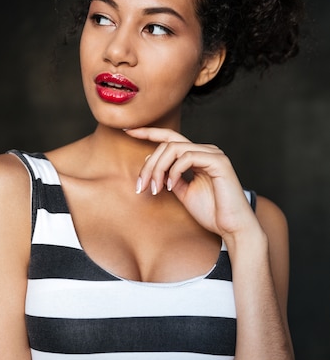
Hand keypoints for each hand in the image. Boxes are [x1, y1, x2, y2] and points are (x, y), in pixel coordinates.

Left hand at [126, 127, 258, 238]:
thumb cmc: (211, 212)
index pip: (170, 137)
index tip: (128, 131)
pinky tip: (170, 187)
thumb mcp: (183, 192)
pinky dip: (174, 171)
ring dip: (158, 169)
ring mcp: (213, 154)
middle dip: (149, 164)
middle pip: (167, 143)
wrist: (231, 228)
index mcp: (198, 156)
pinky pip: (187, 157)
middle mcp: (206, 151)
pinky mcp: (218, 162)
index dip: (148, 132)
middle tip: (141, 186)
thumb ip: (169, 176)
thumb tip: (150, 163)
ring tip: (155, 189)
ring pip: (174, 148)